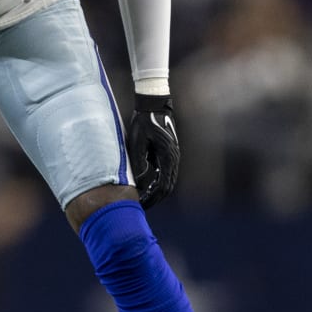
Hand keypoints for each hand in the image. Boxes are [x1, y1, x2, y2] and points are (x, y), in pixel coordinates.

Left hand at [126, 93, 180, 209]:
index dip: (152, 198)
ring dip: (157, 192)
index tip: (140, 204)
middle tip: (141, 206)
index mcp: (167, 157)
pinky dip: (158, 182)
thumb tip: (139, 184)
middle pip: (167, 187)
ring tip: (143, 198)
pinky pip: (166, 173)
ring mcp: (173, 156)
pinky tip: (147, 186)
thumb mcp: (137, 142)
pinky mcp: (169, 153)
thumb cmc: (144, 122)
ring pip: (168, 181)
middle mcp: (173, 159)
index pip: (162, 186)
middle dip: (155, 198)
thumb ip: (139, 163)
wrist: (154, 105)